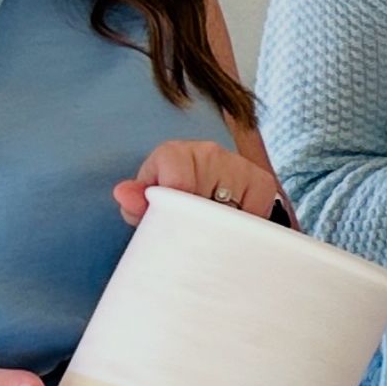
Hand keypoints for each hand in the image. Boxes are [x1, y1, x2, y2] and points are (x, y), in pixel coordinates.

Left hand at [111, 136, 282, 226]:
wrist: (201, 188)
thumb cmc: (168, 199)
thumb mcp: (146, 203)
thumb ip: (134, 202)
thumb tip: (123, 193)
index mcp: (174, 153)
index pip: (179, 183)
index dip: (177, 210)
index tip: (176, 225)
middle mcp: (209, 152)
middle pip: (207, 199)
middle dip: (199, 223)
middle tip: (192, 233)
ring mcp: (239, 165)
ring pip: (233, 210)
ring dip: (223, 227)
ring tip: (210, 230)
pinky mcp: (263, 182)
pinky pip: (256, 214)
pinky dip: (245, 228)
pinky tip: (231, 226)